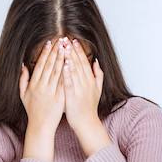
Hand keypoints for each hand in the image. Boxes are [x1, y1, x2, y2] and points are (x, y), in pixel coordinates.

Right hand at [19, 39, 65, 132]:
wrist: (40, 125)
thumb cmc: (32, 110)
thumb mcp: (23, 95)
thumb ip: (23, 80)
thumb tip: (24, 65)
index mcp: (33, 85)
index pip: (40, 65)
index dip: (45, 53)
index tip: (49, 43)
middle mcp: (42, 87)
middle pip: (50, 66)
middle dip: (55, 52)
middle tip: (60, 40)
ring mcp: (51, 92)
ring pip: (58, 72)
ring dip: (63, 58)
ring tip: (67, 48)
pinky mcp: (60, 97)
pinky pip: (64, 82)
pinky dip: (68, 72)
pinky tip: (71, 63)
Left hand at [62, 38, 111, 155]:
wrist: (86, 122)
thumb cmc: (89, 107)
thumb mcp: (97, 89)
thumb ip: (98, 74)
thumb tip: (96, 61)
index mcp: (90, 80)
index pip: (84, 61)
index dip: (79, 50)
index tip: (74, 40)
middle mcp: (86, 82)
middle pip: (78, 63)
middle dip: (72, 50)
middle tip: (66, 38)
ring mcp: (79, 89)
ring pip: (74, 70)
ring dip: (68, 58)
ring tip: (64, 47)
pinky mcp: (72, 96)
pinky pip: (69, 82)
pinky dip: (67, 73)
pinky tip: (64, 64)